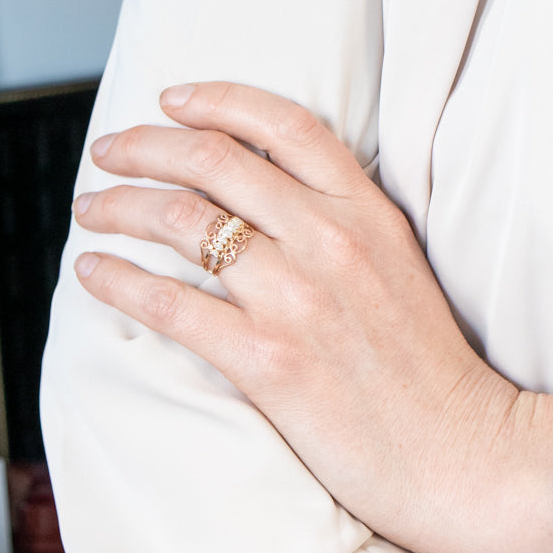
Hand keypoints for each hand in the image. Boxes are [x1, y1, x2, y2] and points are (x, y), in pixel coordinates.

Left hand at [72, 82, 552, 552]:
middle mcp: (329, 241)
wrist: (460, 451)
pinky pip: (169, 303)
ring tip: (92, 210)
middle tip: (108, 152)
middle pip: (213, 161)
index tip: (171, 101)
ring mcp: (296, 298)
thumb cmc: (431, 371)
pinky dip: (118, 279)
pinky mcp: (268, 360)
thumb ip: (347, 227)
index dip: (216, 100)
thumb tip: (272, 205)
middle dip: (143, 146)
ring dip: (119, 207)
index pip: (283, 125)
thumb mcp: (403, 270)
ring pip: (181, 223)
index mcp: (368, 213)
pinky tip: (93, 273)